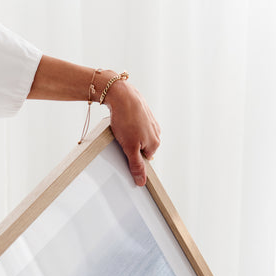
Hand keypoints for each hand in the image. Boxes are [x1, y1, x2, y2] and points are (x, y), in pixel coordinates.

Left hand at [28, 58, 160, 184]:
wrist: (121, 93)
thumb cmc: (126, 119)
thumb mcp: (129, 148)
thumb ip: (136, 165)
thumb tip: (142, 181)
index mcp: (155, 142)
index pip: (144, 159)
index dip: (132, 156)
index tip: (124, 151)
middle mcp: (156, 132)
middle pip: (141, 146)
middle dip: (130, 145)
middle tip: (120, 140)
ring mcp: (150, 121)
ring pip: (137, 134)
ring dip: (127, 134)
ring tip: (119, 129)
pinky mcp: (142, 111)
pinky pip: (134, 123)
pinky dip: (126, 124)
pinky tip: (120, 120)